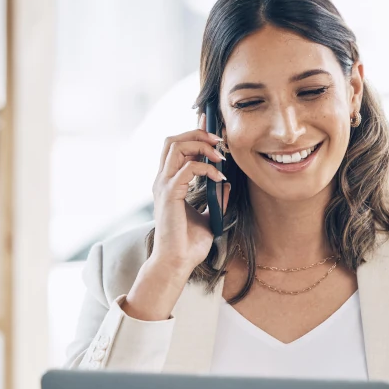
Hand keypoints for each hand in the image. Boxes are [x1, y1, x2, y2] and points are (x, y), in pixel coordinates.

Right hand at [150, 112, 230, 277]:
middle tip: (219, 141)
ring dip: (200, 145)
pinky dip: (206, 168)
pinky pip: (188, 169)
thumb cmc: (189, 244)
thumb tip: (226, 183)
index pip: (177, 147)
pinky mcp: (170, 195)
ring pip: (176, 146)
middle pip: (172, 139)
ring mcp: (164, 186)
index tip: (211, 126)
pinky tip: (219, 177)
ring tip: (219, 155)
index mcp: (169, 183)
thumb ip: (215, 198)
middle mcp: (163, 180)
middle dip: (197, 133)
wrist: (177, 263)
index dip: (193, 132)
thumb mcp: (208, 216)